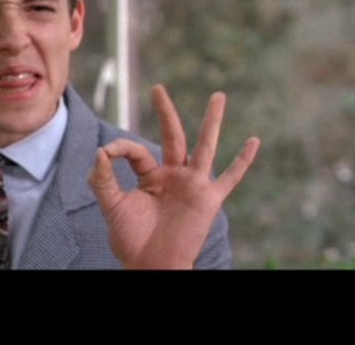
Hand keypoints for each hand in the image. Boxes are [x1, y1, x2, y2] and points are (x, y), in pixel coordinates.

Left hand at [88, 84, 259, 268]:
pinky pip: (230, 177)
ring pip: (204, 146)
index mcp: (151, 176)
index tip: (106, 152)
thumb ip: (103, 178)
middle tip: (158, 88)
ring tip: (218, 97)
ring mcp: (193, 185)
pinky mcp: (208, 198)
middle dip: (166, 112)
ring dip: (211, 121)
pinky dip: (243, 161)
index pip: (137, 151)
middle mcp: (174, 176)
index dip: (120, 147)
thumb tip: (101, 150)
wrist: (151, 266)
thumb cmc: (131, 240)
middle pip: (173, 136)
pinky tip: (253, 141)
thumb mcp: (112, 206)